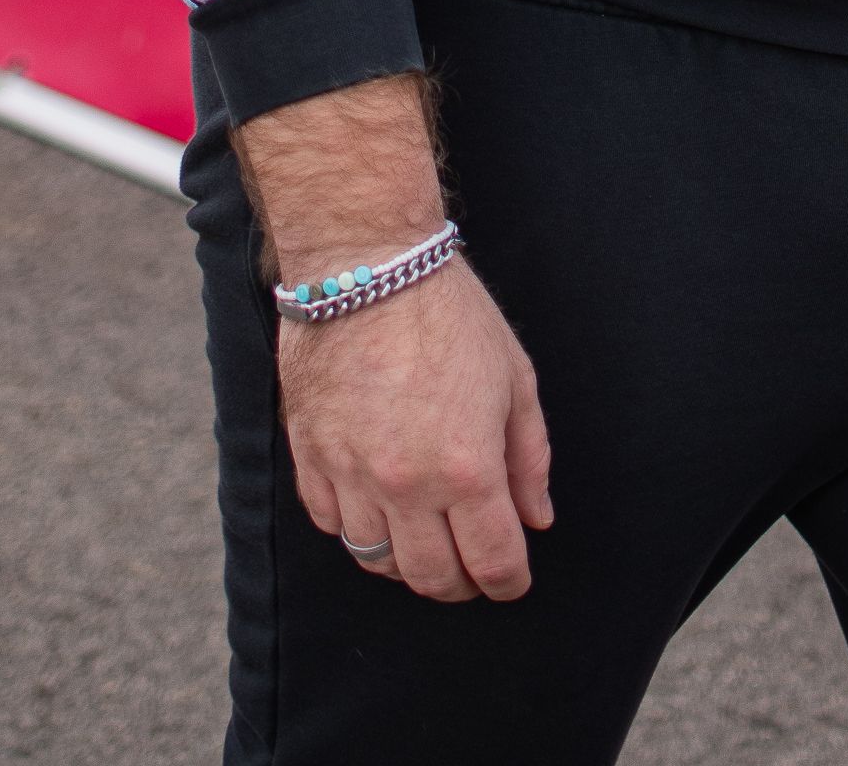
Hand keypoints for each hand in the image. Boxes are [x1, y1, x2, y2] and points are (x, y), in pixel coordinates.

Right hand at [233, 70, 552, 603]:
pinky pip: (332, 525)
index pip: (493, 562)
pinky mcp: (310, 456)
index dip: (509, 582)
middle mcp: (406, 485)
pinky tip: (379, 512)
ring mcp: (351, 475)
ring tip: (427, 542)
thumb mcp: (515, 377)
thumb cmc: (450, 312)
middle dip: (462, 584)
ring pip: (378, 563)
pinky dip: (358, 531)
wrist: (367, 263)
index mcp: (466, 467)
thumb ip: (529, 458)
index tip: (513, 578)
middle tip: (474, 567)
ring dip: (408, 564)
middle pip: (433, 577)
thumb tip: (537, 520)